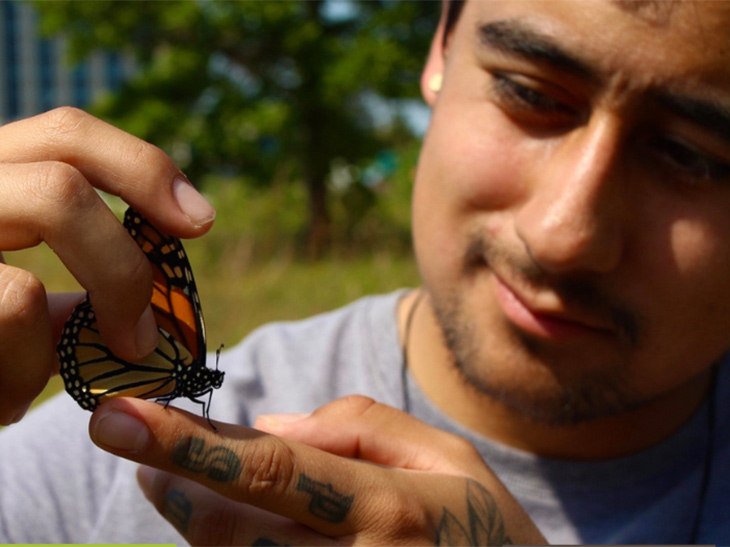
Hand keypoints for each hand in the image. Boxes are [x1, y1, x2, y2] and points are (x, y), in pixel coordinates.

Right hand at [0, 108, 214, 423]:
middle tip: (142, 338)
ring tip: (17, 390)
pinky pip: (0, 339)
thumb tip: (160, 305)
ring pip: (20, 296)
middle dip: (121, 272)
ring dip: (41, 362)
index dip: (143, 168)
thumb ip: (73, 279)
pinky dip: (12, 391)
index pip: (66, 133)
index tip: (201, 220)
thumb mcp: (9, 292)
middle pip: (59, 185)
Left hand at [89, 395, 546, 544]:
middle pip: (225, 530)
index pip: (268, 470)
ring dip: (187, 519)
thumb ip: (362, 427)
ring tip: (176, 476)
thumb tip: (270, 422)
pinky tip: (232, 524)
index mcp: (387, 509)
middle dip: (170, 480)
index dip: (187, 443)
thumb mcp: (449, 457)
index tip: (119, 418)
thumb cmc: (486, 532)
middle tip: (137, 441)